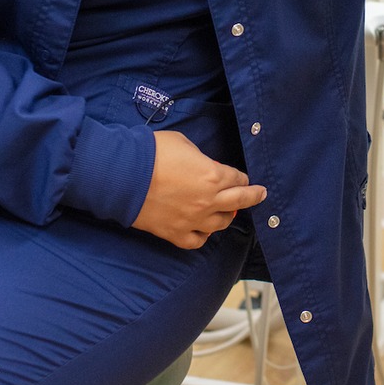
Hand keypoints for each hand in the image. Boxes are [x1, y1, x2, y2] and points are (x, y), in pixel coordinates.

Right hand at [132, 129, 266, 249]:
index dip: (241, 176)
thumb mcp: (183, 143)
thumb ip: (199, 157)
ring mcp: (193, 220)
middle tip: (261, 195)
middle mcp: (208, 201)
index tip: (242, 177)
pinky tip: (204, 230)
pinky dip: (203, 235)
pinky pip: (197, 240)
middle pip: (240, 201)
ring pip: (221, 223)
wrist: (123, 175)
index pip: (237, 178)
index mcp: (213, 175)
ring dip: (227, 216)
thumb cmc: (151, 153)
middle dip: (253, 196)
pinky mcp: (175, 233)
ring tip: (228, 212)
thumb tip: (202, 166)